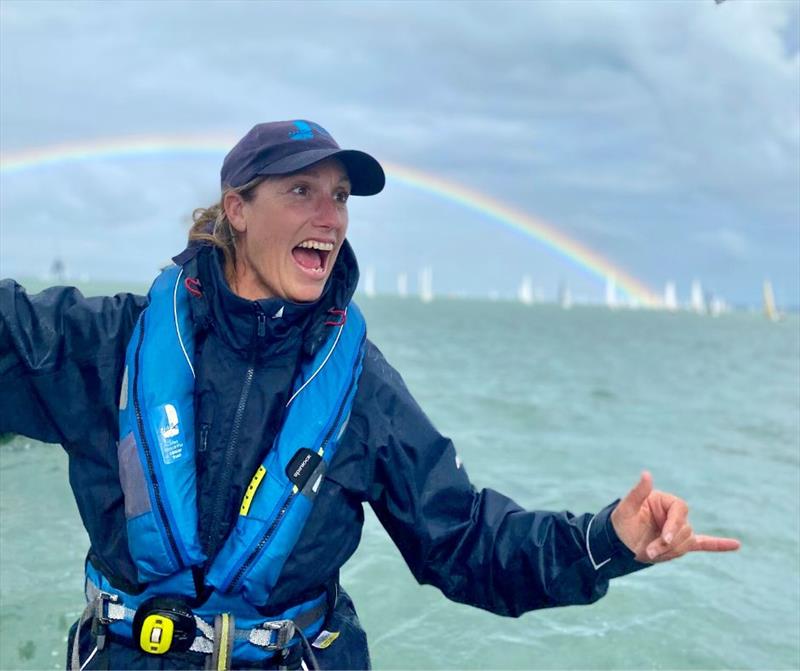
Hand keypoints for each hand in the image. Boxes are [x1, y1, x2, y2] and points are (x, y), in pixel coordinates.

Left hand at [610, 471, 740, 562]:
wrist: (618, 543)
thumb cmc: (620, 523)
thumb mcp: (626, 508)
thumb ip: (638, 492)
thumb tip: (647, 474)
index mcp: (664, 501)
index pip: (680, 510)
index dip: (675, 525)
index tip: (665, 539)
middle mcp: (673, 514)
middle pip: (684, 529)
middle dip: (668, 543)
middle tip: (649, 551)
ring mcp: (678, 529)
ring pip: (687, 542)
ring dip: (671, 552)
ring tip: (650, 554)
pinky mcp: (680, 543)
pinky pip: (703, 544)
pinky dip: (718, 545)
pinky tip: (736, 544)